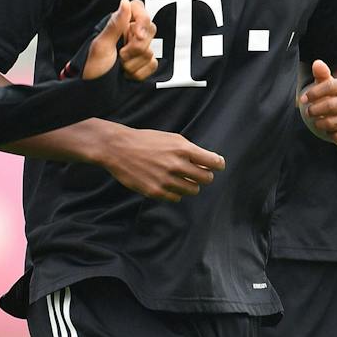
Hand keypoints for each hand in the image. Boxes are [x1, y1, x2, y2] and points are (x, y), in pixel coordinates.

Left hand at [83, 0, 159, 80]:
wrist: (95, 92)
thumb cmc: (93, 68)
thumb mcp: (101, 45)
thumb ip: (115, 24)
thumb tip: (125, 3)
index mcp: (118, 25)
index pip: (139, 9)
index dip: (142, 20)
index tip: (136, 35)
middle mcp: (129, 34)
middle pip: (149, 30)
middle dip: (136, 48)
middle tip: (121, 56)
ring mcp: (137, 50)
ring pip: (150, 50)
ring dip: (134, 63)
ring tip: (120, 66)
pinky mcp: (143, 64)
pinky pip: (153, 64)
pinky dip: (139, 72)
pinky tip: (127, 74)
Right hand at [99, 126, 225, 201]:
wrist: (118, 148)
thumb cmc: (146, 141)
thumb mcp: (172, 138)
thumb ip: (191, 150)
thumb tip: (209, 163)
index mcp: (183, 149)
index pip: (213, 162)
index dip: (218, 164)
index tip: (216, 165)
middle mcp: (176, 165)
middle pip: (206, 179)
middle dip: (205, 176)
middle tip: (199, 173)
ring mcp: (166, 180)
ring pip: (193, 190)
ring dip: (191, 185)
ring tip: (181, 178)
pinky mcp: (155, 191)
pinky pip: (177, 198)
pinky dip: (176, 192)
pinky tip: (169, 184)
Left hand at [299, 59, 336, 147]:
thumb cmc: (334, 98)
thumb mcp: (326, 86)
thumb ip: (322, 75)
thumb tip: (317, 63)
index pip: (329, 86)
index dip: (313, 93)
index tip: (303, 99)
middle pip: (331, 105)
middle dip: (314, 110)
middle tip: (309, 112)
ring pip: (333, 122)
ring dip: (320, 124)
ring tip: (318, 122)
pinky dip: (330, 135)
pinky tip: (330, 131)